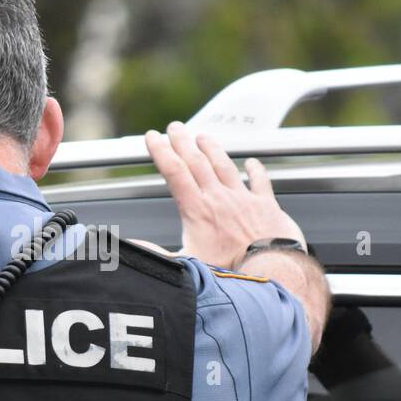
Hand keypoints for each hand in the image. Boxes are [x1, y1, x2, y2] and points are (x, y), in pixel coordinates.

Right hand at [144, 122, 305, 268]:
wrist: (270, 271)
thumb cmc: (230, 273)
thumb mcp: (185, 266)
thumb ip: (155, 255)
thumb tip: (131, 247)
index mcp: (197, 211)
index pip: (174, 172)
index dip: (161, 152)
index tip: (153, 138)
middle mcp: (219, 199)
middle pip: (196, 162)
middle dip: (182, 142)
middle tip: (175, 128)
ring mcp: (243, 200)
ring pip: (224, 166)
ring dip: (212, 149)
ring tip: (203, 136)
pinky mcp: (266, 207)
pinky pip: (260, 182)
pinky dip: (255, 170)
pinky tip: (251, 163)